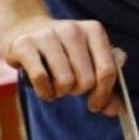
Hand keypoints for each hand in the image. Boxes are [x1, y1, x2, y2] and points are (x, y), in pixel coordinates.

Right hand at [0, 16, 119, 115]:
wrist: (27, 29)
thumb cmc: (64, 52)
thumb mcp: (87, 62)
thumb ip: (103, 86)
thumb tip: (113, 110)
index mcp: (94, 31)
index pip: (107, 70)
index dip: (103, 94)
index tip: (95, 105)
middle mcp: (73, 30)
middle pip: (87, 80)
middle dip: (78, 91)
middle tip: (70, 87)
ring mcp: (47, 35)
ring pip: (65, 81)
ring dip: (61, 92)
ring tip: (56, 86)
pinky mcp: (25, 44)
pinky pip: (40, 78)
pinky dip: (44, 92)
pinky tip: (45, 91)